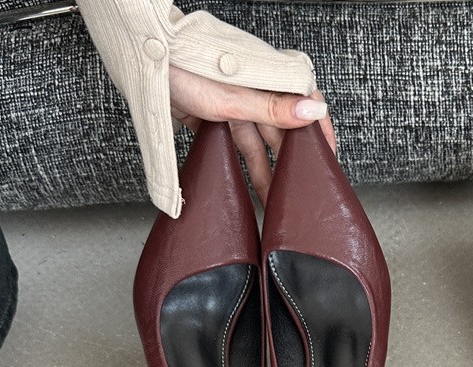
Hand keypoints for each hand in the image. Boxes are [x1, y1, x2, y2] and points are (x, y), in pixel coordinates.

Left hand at [168, 64, 337, 204]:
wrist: (144, 58)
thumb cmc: (187, 67)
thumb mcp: (235, 96)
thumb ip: (275, 109)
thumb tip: (315, 111)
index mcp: (269, 77)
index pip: (306, 106)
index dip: (320, 135)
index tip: (327, 163)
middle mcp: (256, 89)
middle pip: (282, 132)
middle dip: (290, 164)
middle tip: (297, 194)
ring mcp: (235, 102)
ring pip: (258, 143)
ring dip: (265, 172)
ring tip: (273, 201)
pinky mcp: (215, 114)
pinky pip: (236, 143)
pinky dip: (242, 164)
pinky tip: (247, 184)